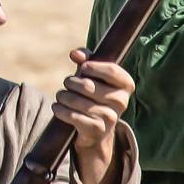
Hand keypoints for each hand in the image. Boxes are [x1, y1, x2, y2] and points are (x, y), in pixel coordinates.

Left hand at [53, 49, 133, 183]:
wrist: (96, 129)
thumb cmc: (94, 93)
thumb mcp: (93, 74)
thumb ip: (87, 59)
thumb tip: (75, 54)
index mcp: (126, 85)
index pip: (112, 70)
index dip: (94, 67)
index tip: (83, 68)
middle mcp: (122, 102)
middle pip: (87, 85)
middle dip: (71, 82)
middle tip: (67, 83)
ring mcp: (111, 117)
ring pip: (76, 100)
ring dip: (63, 96)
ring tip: (61, 96)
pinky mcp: (97, 130)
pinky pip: (72, 116)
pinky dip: (60, 110)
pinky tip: (57, 108)